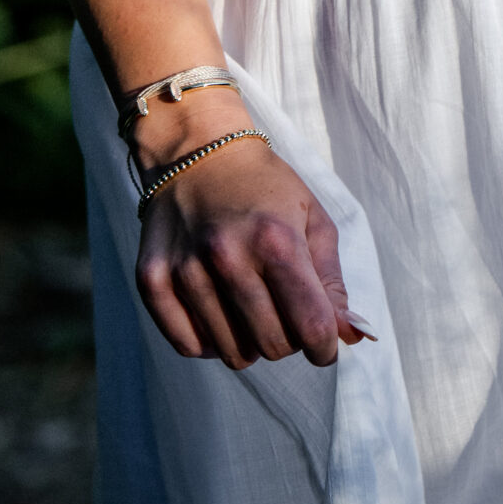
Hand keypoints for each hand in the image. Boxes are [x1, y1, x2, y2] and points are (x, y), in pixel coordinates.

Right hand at [135, 136, 367, 369]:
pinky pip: (188, 346)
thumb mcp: (312, 218)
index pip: (311, 325)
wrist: (197, 150)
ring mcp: (185, 270)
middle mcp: (228, 257)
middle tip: (283, 312)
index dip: (326, 346)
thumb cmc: (265, 186)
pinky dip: (209, 341)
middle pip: (273, 346)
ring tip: (249, 305)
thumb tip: (349, 337)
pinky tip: (217, 313)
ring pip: (232, 353)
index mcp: (276, 240)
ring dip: (249, 341)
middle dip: (288, 340)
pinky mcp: (152, 279)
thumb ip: (332, 282)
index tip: (324, 343)